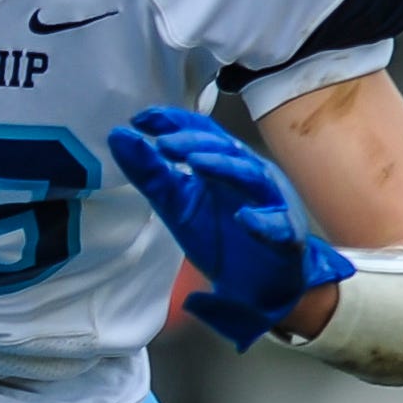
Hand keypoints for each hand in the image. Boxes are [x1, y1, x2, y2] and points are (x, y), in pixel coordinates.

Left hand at [106, 106, 352, 348]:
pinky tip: (245, 219)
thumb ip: (149, 173)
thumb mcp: (175, 203)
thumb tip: (117, 135)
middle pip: (225, 149)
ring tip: (195, 163)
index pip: (201, 133)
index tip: (140, 118)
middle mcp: (248, 175)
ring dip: (224, 168)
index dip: (174, 122)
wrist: (257, 285)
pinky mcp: (285, 236)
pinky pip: (278, 226)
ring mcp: (270, 203)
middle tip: (162, 143)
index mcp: (221, 165)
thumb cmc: (218, 235)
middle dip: (194, 143)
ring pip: (252, 177)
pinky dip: (263, 223)